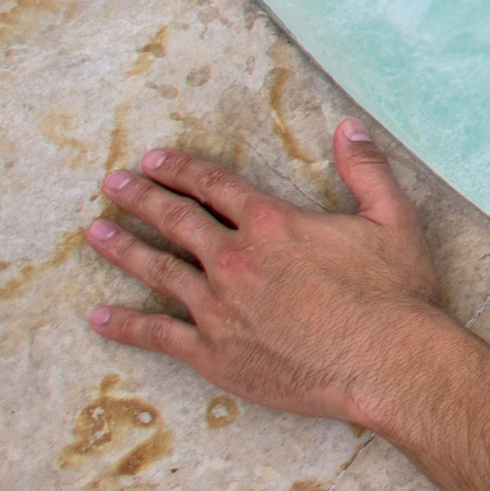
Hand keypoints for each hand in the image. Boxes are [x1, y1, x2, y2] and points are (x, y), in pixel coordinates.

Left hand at [82, 122, 455, 429]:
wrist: (387, 362)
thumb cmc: (394, 293)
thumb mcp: (392, 218)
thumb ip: (366, 169)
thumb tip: (348, 128)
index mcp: (272, 224)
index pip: (214, 186)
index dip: (181, 169)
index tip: (153, 160)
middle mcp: (235, 260)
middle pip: (176, 220)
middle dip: (141, 198)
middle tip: (112, 184)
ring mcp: (218, 308)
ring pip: (158, 270)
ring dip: (124, 249)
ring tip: (94, 232)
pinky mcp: (213, 353)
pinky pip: (158, 335)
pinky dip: (125, 325)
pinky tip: (99, 317)